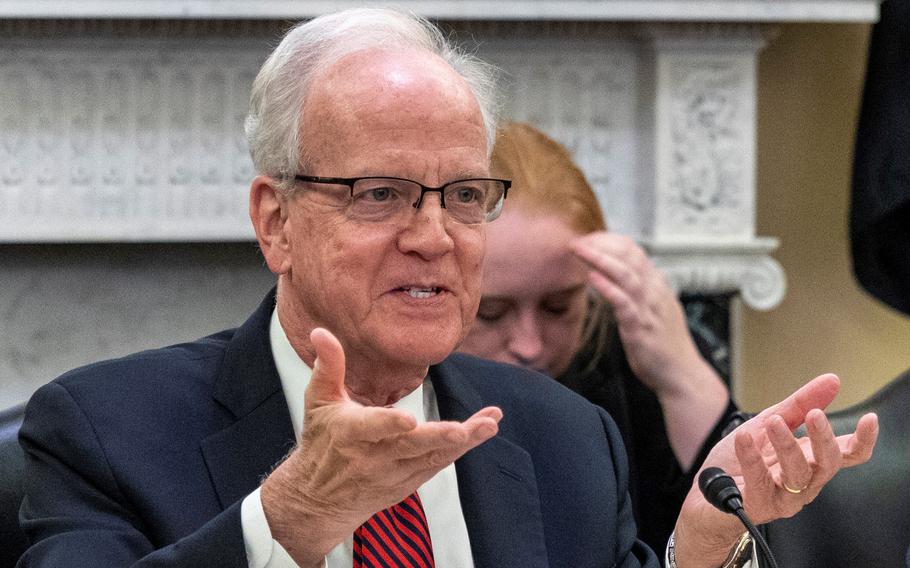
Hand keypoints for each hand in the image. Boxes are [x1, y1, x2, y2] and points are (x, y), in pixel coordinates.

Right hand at [261, 328, 501, 566]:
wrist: (318, 501)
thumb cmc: (321, 441)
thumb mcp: (318, 402)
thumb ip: (328, 366)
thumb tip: (321, 330)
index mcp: (349, 433)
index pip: (371, 428)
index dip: (389, 424)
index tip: (409, 419)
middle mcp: (373, 457)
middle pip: (410, 447)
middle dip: (438, 437)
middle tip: (464, 429)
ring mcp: (393, 473)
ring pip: (432, 457)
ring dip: (464, 441)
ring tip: (490, 423)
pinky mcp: (408, 483)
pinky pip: (437, 464)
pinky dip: (460, 449)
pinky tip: (483, 430)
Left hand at [570, 232, 705, 394]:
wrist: (681, 374)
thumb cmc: (665, 344)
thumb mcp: (654, 308)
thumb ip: (640, 290)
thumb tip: (620, 276)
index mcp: (656, 285)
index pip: (633, 250)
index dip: (609, 241)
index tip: (587, 239)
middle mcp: (654, 291)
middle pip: (628, 256)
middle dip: (601, 244)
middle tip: (577, 241)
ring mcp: (648, 309)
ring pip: (626, 274)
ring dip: (600, 259)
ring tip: (579, 250)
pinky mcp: (640, 328)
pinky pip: (623, 303)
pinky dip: (608, 288)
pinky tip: (592, 278)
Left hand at [674, 373, 878, 566]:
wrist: (707, 492)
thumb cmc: (742, 460)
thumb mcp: (769, 423)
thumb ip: (799, 404)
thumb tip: (831, 381)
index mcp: (810, 461)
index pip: (846, 455)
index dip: (863, 440)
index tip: (869, 420)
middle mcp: (803, 482)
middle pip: (826, 464)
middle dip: (823, 439)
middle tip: (815, 414)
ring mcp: (782, 498)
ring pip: (797, 474)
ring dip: (787, 445)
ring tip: (773, 421)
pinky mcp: (757, 505)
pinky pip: (758, 481)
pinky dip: (751, 457)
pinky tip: (744, 438)